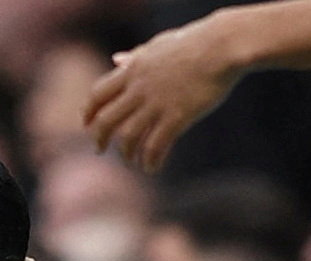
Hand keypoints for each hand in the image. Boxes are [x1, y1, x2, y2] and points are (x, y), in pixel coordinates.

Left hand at [83, 18, 241, 171]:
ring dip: (126, 154)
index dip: (88, 112)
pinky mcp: (177, 116)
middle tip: (99, 150)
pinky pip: (155, 146)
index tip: (86, 124)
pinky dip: (150, 161)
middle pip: (106, 121)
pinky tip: (152, 168)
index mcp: (133, 70)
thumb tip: (116, 60)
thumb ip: (135, 56)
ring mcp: (157, 103)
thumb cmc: (195, 42)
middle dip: (99, 139)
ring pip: (128, 137)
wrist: (224, 45)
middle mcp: (139, 88)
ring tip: (132, 161)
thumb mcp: (158, 45)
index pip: (98, 95)